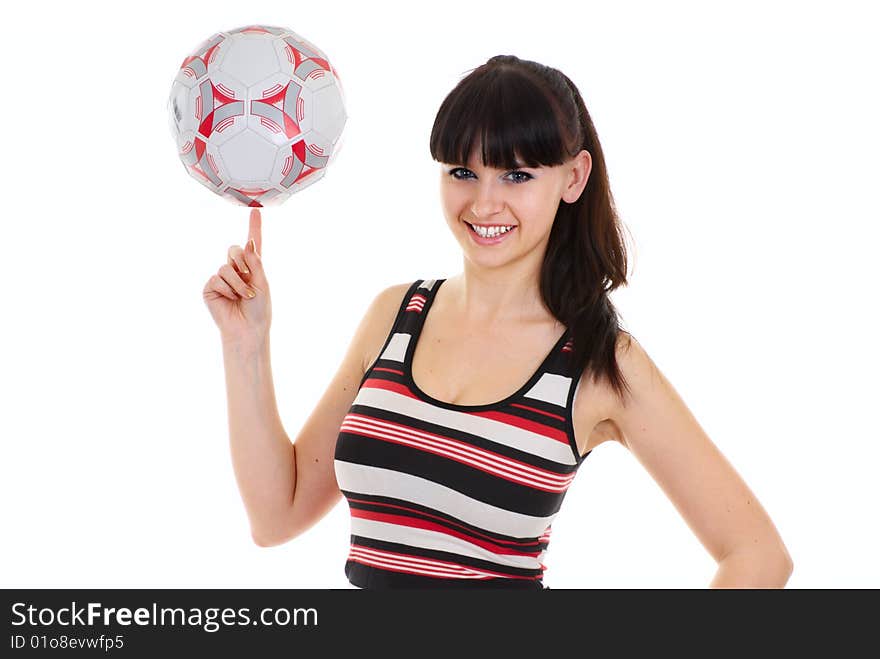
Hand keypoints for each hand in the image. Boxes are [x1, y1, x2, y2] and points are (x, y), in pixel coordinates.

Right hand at [203, 208, 271, 345]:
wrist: (247, 329)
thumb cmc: (259, 309)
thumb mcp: (262, 283)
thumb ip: (255, 263)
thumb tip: (249, 243)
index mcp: (252, 268)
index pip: (253, 244)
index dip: (254, 227)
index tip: (256, 210)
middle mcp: (236, 270)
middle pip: (234, 250)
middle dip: (242, 263)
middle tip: (248, 280)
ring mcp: (222, 278)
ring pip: (226, 266)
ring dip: (238, 283)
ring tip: (243, 296)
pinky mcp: (210, 287)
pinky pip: (217, 278)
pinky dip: (227, 289)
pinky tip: (230, 300)